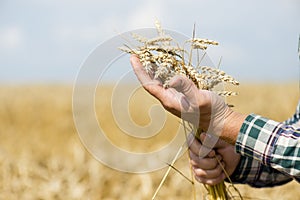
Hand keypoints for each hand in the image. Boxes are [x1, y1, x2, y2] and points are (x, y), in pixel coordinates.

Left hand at [130, 54, 244, 143]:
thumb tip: (172, 78)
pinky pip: (169, 80)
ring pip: (159, 80)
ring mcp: (175, 96)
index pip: (149, 85)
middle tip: (137, 53)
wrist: (218, 121)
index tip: (134, 58)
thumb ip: (187, 88)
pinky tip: (165, 63)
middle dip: (143, 68)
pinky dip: (165, 70)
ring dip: (153, 68)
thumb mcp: (199, 100)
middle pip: (151, 81)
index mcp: (169, 101)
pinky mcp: (182, 93)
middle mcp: (169, 98)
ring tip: (148, 55)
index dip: (140, 71)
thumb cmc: (210, 112)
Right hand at [188, 133, 240, 184]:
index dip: (202, 151)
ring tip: (222, 164)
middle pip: (196, 162)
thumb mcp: (221, 142)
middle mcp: (192, 155)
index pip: (191, 147)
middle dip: (212, 162)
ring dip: (216, 170)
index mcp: (195, 143)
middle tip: (220, 157)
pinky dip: (217, 178)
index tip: (213, 152)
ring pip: (201, 173)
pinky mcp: (200, 177)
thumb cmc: (226, 147)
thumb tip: (202, 135)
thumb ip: (212, 139)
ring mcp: (195, 167)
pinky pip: (205, 181)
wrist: (232, 158)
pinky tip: (222, 173)